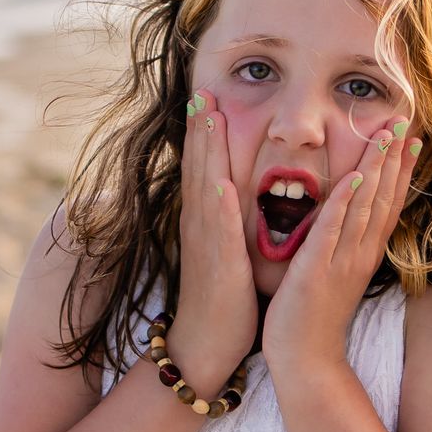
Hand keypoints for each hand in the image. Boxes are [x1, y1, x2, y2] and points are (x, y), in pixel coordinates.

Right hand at [168, 89, 260, 392]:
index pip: (202, 167)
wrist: (207, 341)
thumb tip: (233, 192)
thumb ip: (226, 219)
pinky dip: (218, 204)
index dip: (202, 132)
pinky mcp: (218, 263)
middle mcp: (199, 223)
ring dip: (206, 151)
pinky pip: (218, 229)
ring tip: (208, 116)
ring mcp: (205, 241)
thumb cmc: (222, 296)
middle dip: (200, 127)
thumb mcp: (223, 248)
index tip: (206, 98)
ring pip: (205, 186)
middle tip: (203, 90)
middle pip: (198, 165)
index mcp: (204, 218)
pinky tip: (222, 183)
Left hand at [261, 119, 421, 374]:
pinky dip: (344, 203)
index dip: (400, 171)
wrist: (305, 359)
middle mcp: (360, 253)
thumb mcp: (334, 275)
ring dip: (376, 169)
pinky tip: (353, 178)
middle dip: (395, 158)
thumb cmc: (313, 318)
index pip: (388, 204)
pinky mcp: (318, 269)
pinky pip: (334, 230)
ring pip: (365, 207)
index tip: (410, 139)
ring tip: (387, 136)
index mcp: (363, 253)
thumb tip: (348, 222)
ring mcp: (342, 260)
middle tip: (405, 121)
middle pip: (384, 198)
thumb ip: (342, 247)